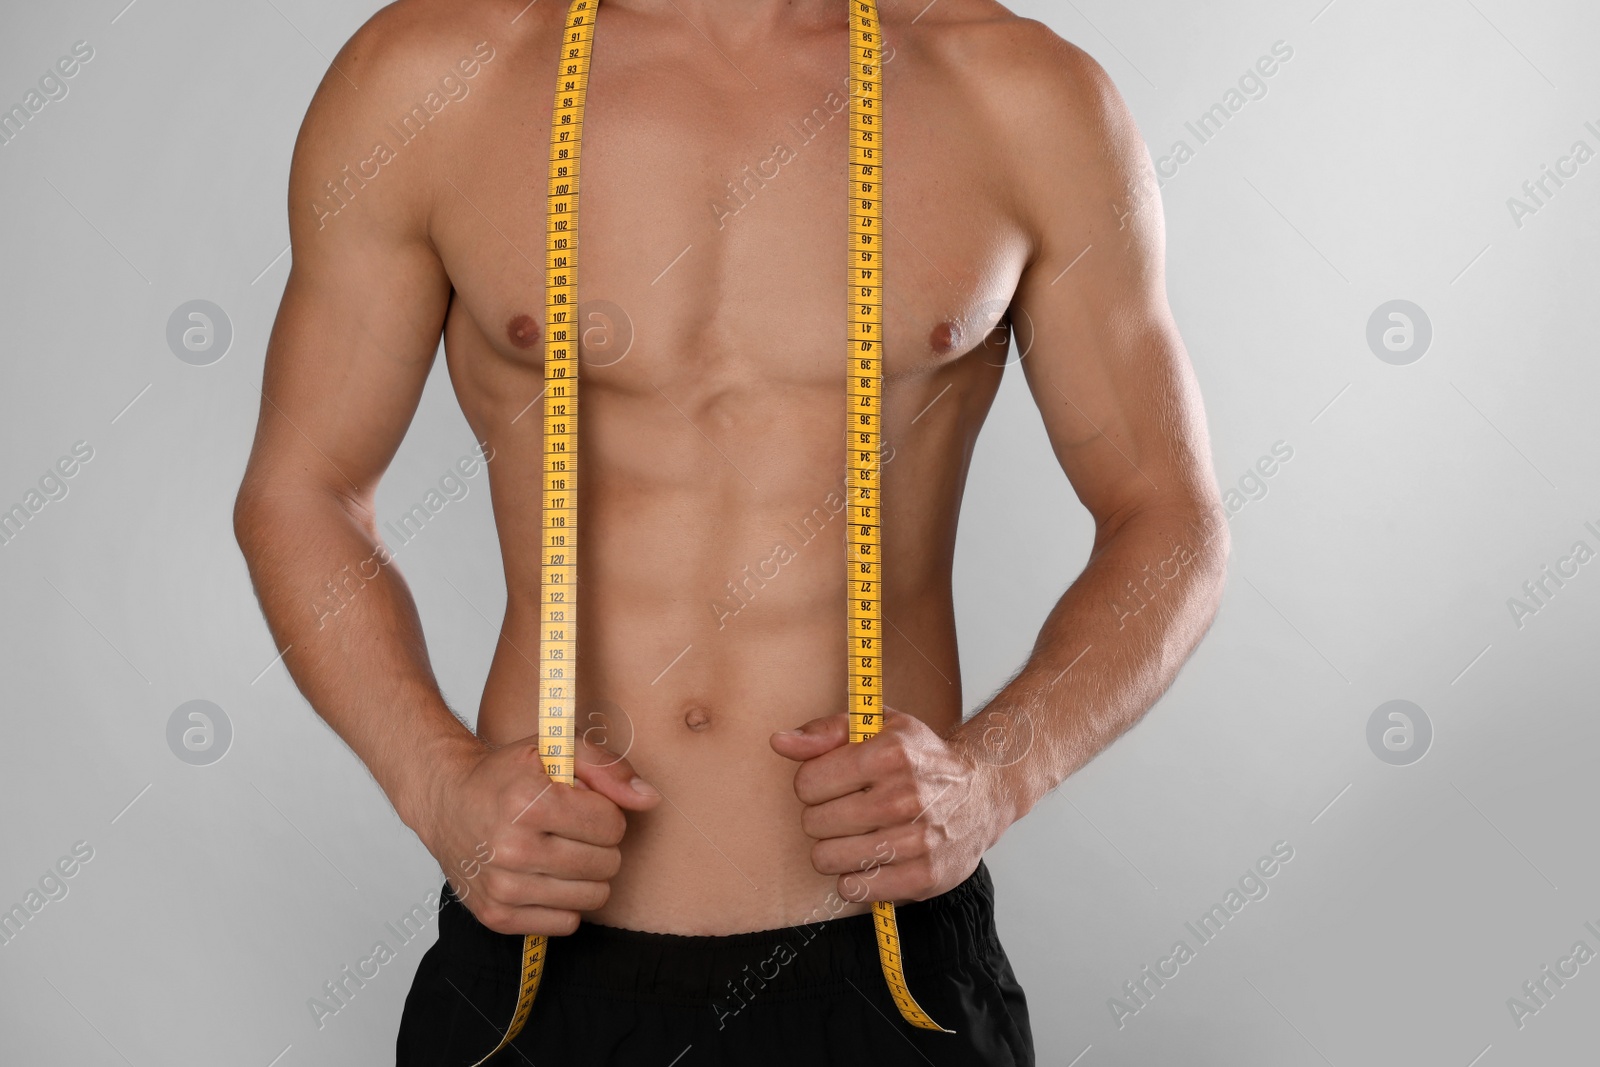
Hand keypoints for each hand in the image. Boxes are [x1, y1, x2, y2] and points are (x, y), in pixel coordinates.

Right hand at [419, 732, 660, 935]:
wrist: (446, 800)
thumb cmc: (506, 774)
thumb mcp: (556, 750)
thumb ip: (608, 767)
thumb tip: (649, 799)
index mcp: (529, 803)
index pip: (612, 825)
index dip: (605, 812)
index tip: (581, 805)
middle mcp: (512, 849)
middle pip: (607, 863)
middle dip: (599, 844)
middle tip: (570, 830)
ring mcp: (502, 888)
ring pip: (593, 897)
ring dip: (587, 875)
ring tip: (561, 852)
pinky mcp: (496, 917)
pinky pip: (567, 923)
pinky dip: (565, 902)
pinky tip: (545, 877)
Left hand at [769, 710, 1005, 904]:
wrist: (981, 792)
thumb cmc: (919, 757)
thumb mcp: (878, 726)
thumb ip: (825, 731)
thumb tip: (779, 742)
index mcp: (890, 753)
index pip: (807, 783)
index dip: (814, 783)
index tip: (835, 783)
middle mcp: (905, 797)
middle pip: (814, 824)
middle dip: (823, 817)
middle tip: (849, 810)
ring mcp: (917, 840)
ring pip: (828, 859)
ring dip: (836, 849)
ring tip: (858, 835)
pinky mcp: (925, 877)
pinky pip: (855, 889)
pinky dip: (856, 878)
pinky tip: (873, 859)